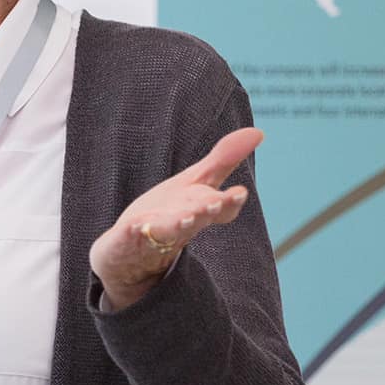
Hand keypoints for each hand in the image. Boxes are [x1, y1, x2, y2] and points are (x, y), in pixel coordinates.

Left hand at [90, 127, 261, 310]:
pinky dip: (133, 233)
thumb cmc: (169, 212)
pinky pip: (129, 238)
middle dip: (205, 211)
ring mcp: (153, 235)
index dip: (228, 202)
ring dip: (176, 225)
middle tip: (214, 204)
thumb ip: (224, 160)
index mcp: (198, 210)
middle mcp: (180, 225)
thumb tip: (258, 132)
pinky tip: (135, 226)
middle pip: (196, 218)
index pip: (219, 208)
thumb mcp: (196, 182)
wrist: (130, 252)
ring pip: (168, 231)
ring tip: (184, 219)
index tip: (238, 193)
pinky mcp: (125, 242)